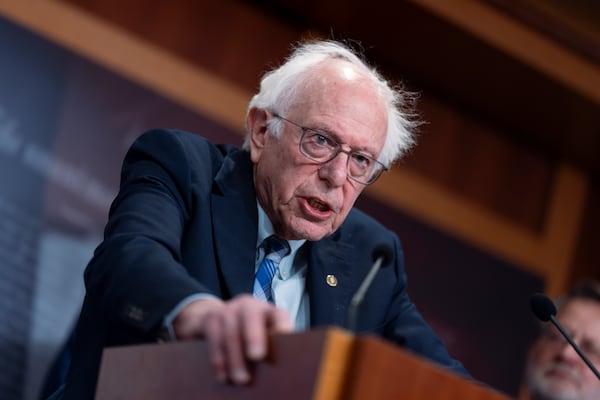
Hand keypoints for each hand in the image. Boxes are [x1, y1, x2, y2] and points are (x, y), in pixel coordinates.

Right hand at [172, 294, 292, 383]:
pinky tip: (223, 376)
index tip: (283, 338)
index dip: (281, 326)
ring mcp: (229, 310)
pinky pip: (214, 339)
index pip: (278, 315)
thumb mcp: (263, 334)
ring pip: (231, 333)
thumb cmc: (249, 334)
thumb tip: (282, 365)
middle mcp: (249, 305)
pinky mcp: (212, 318)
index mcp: (268, 311)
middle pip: (251, 318)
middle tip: (257, 356)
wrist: (217, 317)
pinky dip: (219, 359)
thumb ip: (272, 345)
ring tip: (241, 379)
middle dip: (254, 337)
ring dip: (235, 358)